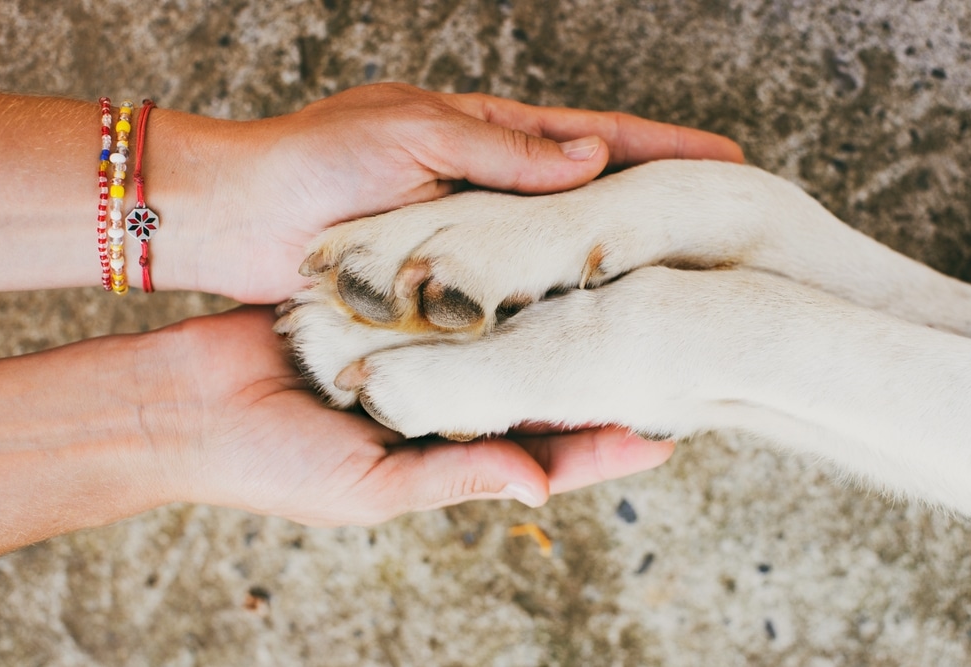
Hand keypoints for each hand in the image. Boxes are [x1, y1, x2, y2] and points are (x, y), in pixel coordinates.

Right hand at [158, 308, 673, 522]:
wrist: (186, 400)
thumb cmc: (270, 463)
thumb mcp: (366, 487)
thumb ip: (452, 479)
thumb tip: (539, 489)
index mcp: (447, 456)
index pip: (544, 454)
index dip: (603, 446)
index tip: (666, 431)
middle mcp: (446, 402)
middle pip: (537, 389)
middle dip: (596, 373)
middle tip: (664, 349)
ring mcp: (422, 353)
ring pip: (506, 336)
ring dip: (556, 320)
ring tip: (618, 294)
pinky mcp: (393, 309)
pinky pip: (455, 296)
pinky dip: (494, 285)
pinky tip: (539, 261)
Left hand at [186, 83, 742, 301]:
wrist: (241, 217)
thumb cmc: (315, 161)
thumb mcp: (414, 137)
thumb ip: (503, 153)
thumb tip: (594, 157)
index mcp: (488, 137)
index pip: (595, 137)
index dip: (663, 148)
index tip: (729, 157)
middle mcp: (492, 189)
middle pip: (592, 197)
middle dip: (657, 208)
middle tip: (727, 228)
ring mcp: (473, 240)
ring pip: (560, 253)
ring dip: (615, 265)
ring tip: (683, 284)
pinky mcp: (448, 288)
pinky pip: (515, 298)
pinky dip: (555, 309)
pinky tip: (594, 328)